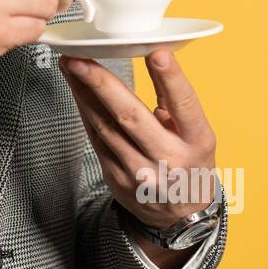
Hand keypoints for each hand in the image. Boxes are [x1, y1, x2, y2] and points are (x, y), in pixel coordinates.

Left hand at [58, 47, 218, 231]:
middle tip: (80, 59)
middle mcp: (169, 159)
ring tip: (70, 66)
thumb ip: (174, 96)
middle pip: (131, 117)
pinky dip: (85, 112)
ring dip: (83, 93)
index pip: (184, 106)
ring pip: (106, 126)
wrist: (180, 214)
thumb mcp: (195, 130)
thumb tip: (155, 54)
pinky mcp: (116, 177)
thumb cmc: (189, 161)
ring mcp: (139, 172)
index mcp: (197, 142)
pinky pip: (96, 139)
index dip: (172, 79)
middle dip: (101, 84)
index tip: (157, 53)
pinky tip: (76, 91)